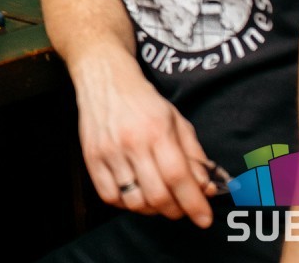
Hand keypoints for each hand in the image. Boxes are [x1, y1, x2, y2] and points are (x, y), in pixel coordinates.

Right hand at [69, 54, 217, 227]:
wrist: (105, 79)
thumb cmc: (144, 100)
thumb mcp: (177, 121)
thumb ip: (194, 155)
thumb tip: (206, 188)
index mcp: (157, 131)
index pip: (178, 177)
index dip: (194, 204)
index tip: (204, 219)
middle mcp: (132, 143)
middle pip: (157, 195)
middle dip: (175, 210)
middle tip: (181, 208)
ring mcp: (109, 151)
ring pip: (133, 201)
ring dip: (151, 209)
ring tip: (157, 198)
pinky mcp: (91, 157)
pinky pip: (109, 196)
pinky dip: (126, 203)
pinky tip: (134, 192)